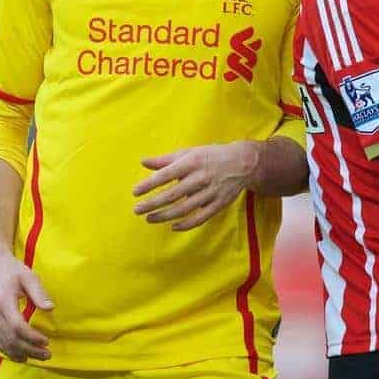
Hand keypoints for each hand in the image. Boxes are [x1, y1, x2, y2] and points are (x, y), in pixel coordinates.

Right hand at [0, 247, 53, 362]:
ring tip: (39, 356)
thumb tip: (51, 308)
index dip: (32, 338)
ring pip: (3, 344)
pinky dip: (10, 352)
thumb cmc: (12, 270)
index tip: (46, 341)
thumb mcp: (29, 276)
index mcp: (3, 301)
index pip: (18, 327)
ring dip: (22, 354)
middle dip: (30, 350)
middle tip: (47, 354)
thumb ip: (39, 292)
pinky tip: (23, 355)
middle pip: (11, 339)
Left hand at [132, 142, 257, 230]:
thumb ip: (166, 159)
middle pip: (172, 195)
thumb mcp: (189, 152)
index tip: (135, 192)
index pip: (165, 175)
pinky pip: (200, 218)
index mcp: (192, 162)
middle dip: (152, 204)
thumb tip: (144, 162)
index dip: (149, 185)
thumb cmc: (210, 156)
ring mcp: (210, 192)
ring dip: (164, 216)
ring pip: (184, 209)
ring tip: (149, 218)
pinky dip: (186, 224)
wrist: (243, 163)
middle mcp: (200, 178)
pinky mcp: (218, 204)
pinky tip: (172, 226)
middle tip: (137, 210)